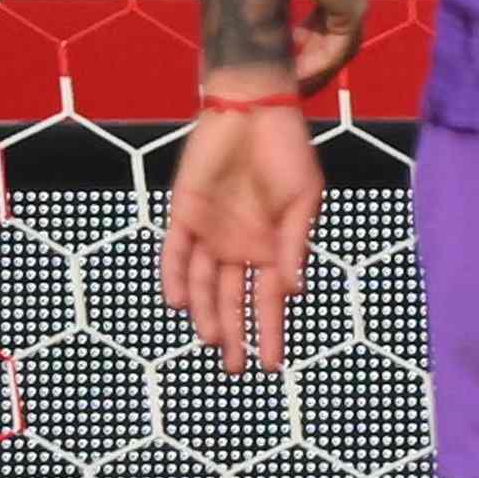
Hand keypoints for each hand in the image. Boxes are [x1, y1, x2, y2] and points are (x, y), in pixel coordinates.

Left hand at [164, 96, 326, 364]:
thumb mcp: (303, 199)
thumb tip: (294, 291)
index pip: (270, 301)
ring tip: (210, 339)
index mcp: (273, 247)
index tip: (272, 366)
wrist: (252, 110)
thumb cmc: (288, 151)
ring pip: (203, 285)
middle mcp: (240, 247)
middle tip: (235, 367)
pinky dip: (175, 277)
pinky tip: (178, 301)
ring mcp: (210, 234)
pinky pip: (175, 254)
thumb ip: (295, 245)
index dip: (271, 333)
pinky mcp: (184, 215)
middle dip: (234, 335)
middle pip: (232, 302)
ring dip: (205, 313)